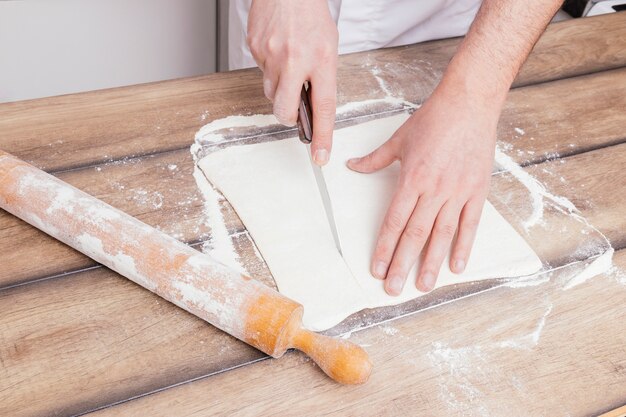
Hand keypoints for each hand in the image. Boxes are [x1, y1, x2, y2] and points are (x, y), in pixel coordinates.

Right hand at [247, 0, 338, 164]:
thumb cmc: (310, 14)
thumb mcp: (328, 46)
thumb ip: (322, 78)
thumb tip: (312, 106)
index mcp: (321, 60)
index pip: (323, 107)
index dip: (323, 136)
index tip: (320, 155)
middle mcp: (295, 60)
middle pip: (284, 110)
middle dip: (288, 116)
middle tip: (293, 107)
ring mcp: (271, 55)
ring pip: (271, 92)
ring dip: (279, 88)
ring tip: (288, 63)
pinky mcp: (254, 49)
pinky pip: (260, 72)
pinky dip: (269, 67)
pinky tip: (277, 49)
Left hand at [347, 88, 497, 295]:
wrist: (469, 104)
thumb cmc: (433, 119)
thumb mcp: (399, 139)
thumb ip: (375, 159)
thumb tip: (351, 166)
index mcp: (411, 179)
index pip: (394, 221)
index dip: (384, 247)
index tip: (377, 269)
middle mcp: (434, 190)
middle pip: (415, 234)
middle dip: (402, 263)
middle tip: (393, 288)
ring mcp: (457, 192)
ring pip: (442, 234)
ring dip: (431, 262)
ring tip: (422, 285)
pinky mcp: (477, 191)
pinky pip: (470, 224)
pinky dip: (464, 246)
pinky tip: (456, 266)